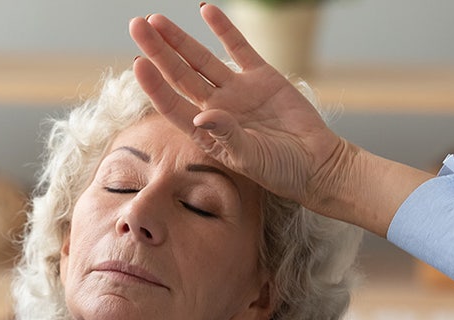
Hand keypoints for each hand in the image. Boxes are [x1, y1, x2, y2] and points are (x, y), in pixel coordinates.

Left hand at [130, 4, 429, 235]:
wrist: (316, 163)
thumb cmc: (280, 170)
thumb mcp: (251, 158)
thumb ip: (227, 136)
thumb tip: (201, 116)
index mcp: (206, 132)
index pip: (172, 104)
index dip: (154, 85)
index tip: (138, 63)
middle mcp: (215, 108)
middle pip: (179, 75)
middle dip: (158, 51)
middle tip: (136, 26)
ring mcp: (236, 91)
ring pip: (200, 60)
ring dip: (179, 39)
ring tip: (155, 20)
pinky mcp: (261, 77)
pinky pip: (238, 48)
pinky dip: (223, 29)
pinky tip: (205, 10)